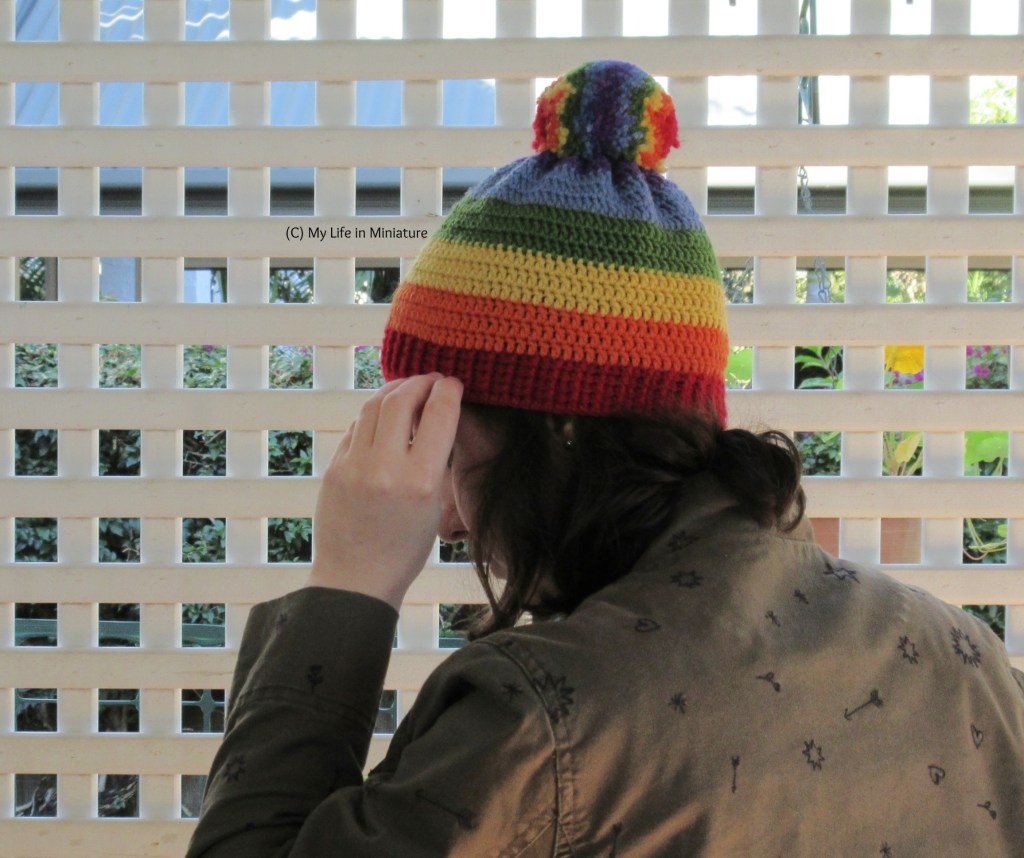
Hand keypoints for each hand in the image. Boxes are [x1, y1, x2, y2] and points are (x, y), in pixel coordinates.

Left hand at [304, 374, 462, 609]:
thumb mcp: (433, 507)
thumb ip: (433, 462)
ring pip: (372, 407)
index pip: (439, 415)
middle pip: (401, 400)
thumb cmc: (404, 550)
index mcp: (420, 481)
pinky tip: (383, 418)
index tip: (453, 383)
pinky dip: (372, 416)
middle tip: (431, 380)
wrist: (355, 580)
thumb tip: (433, 419)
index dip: (449, 391)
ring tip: (406, 390)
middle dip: (420, 382)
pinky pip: (355, 429)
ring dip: (393, 391)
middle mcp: (385, 469)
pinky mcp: (333, 471)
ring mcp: (354, 467)